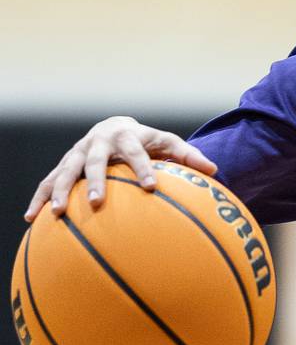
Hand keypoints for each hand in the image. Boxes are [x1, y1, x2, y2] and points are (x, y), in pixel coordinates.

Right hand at [23, 116, 216, 220]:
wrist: (114, 126)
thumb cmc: (148, 140)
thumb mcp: (169, 143)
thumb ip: (190, 156)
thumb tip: (215, 170)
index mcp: (127, 136)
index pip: (136, 152)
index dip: (143, 167)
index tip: (150, 186)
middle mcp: (97, 143)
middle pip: (95, 162)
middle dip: (97, 182)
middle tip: (99, 203)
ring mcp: (77, 154)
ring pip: (65, 172)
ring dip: (61, 192)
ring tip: (58, 214)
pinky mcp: (63, 166)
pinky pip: (48, 182)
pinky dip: (40, 198)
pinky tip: (31, 218)